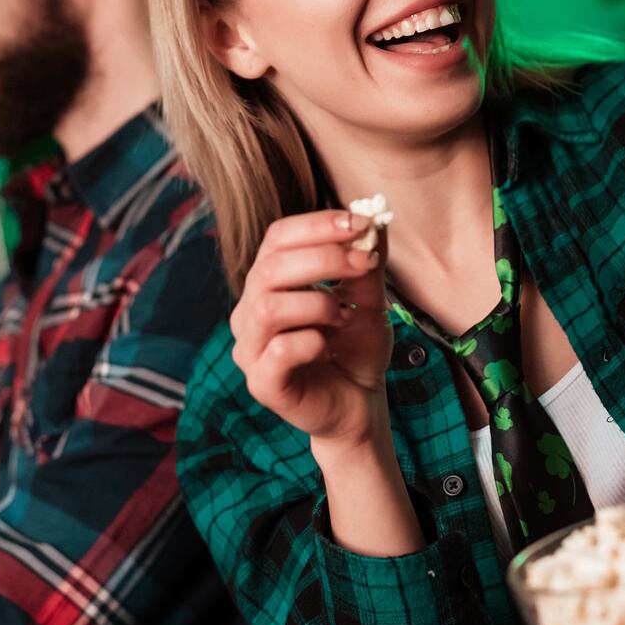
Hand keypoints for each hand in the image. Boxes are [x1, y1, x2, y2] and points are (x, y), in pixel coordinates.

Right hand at [230, 211, 392, 449]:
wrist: (359, 405)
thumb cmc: (355, 350)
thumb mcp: (370, 301)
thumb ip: (367, 264)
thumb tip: (374, 219)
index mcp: (269, 284)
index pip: (277, 238)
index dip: (316, 225)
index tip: (359, 222)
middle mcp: (250, 312)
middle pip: (269, 267)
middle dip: (324, 258)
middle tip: (364, 262)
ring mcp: (251, 349)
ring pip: (269, 307)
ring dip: (317, 302)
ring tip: (344, 314)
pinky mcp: (262, 384)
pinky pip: (279, 351)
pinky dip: (311, 341)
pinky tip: (327, 347)